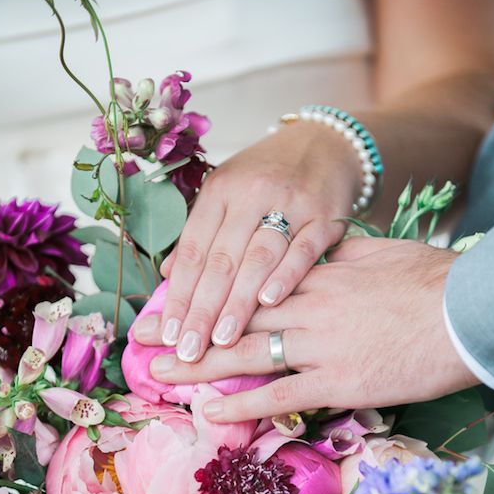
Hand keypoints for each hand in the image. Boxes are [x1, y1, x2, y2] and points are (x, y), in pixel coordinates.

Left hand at [133, 121, 359, 360]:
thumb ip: (200, 233)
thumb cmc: (268, 176)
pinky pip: (303, 250)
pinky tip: (268, 304)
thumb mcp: (227, 193)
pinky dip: (286, 277)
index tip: (166, 333)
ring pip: (257, 259)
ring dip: (238, 304)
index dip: (178, 295)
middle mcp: (252, 194)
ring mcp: (291, 205)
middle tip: (188, 350)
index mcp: (220, 191)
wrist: (327, 143)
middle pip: (222, 260)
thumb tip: (168, 276)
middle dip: (202, 310)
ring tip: (221, 341)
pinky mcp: (326, 216)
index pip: (194, 251)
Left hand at [148, 238, 478, 420]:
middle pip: (234, 315)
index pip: (248, 283)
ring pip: (246, 353)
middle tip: (141, 337)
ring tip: (157, 374)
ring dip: (198, 365)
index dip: (208, 293)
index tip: (176, 300)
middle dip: (186, 326)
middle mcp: (306, 307)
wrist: (464, 309)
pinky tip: (209, 411)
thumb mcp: (379, 253)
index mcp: (315, 275)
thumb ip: (339, 253)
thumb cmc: (430, 279)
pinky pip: (279, 395)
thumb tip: (314, 247)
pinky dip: (242, 403)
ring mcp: (318, 345)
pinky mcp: (337, 382)